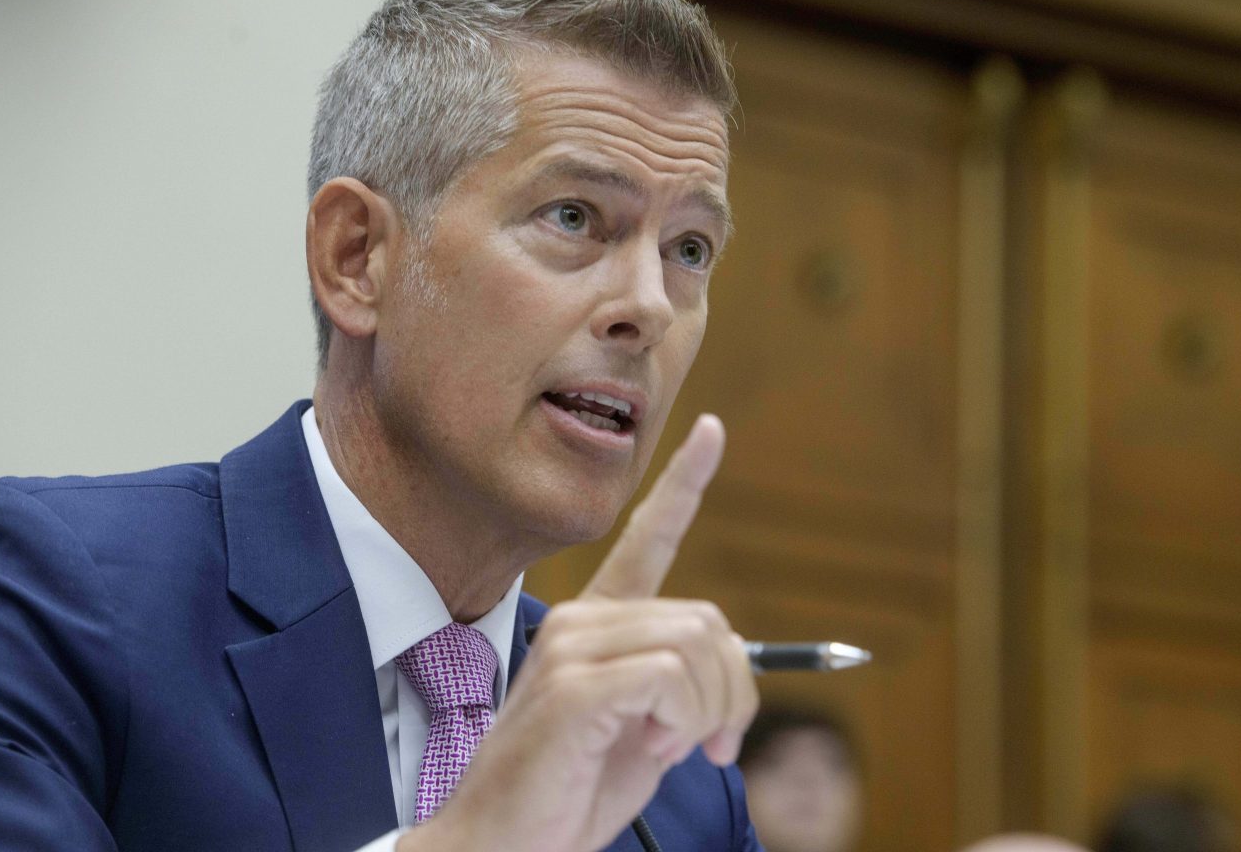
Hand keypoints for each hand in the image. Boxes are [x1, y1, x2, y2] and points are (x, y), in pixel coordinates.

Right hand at [400, 414, 757, 851]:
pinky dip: (685, 718)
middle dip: (735, 689)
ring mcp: (573, 647)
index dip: (684, 484)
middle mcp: (582, 621)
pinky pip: (671, 675)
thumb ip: (679, 688)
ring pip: (697, 645)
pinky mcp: (574, 684)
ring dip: (712, 711)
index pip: (646, 538)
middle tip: (714, 743)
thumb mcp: (644, 731)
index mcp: (596, 625)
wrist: (504, 844)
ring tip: (677, 748)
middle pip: (707, 619)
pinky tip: (655, 746)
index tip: (710, 430)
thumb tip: (729, 665)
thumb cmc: (571, 793)